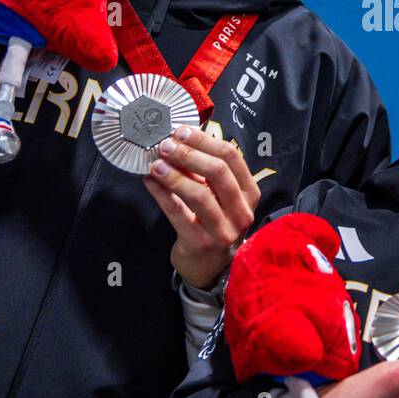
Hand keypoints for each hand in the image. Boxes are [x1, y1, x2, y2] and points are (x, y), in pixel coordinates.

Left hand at [143, 125, 260, 288]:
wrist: (209, 266)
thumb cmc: (214, 222)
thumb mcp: (219, 196)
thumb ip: (204, 171)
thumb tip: (178, 140)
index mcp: (248, 193)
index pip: (232, 157)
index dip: (205, 141)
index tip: (182, 131)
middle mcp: (241, 211)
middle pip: (219, 173)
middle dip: (189, 154)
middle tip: (166, 144)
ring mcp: (223, 230)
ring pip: (199, 194)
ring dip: (175, 175)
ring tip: (156, 163)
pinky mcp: (200, 243)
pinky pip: (177, 213)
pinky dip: (161, 194)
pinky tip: (149, 181)